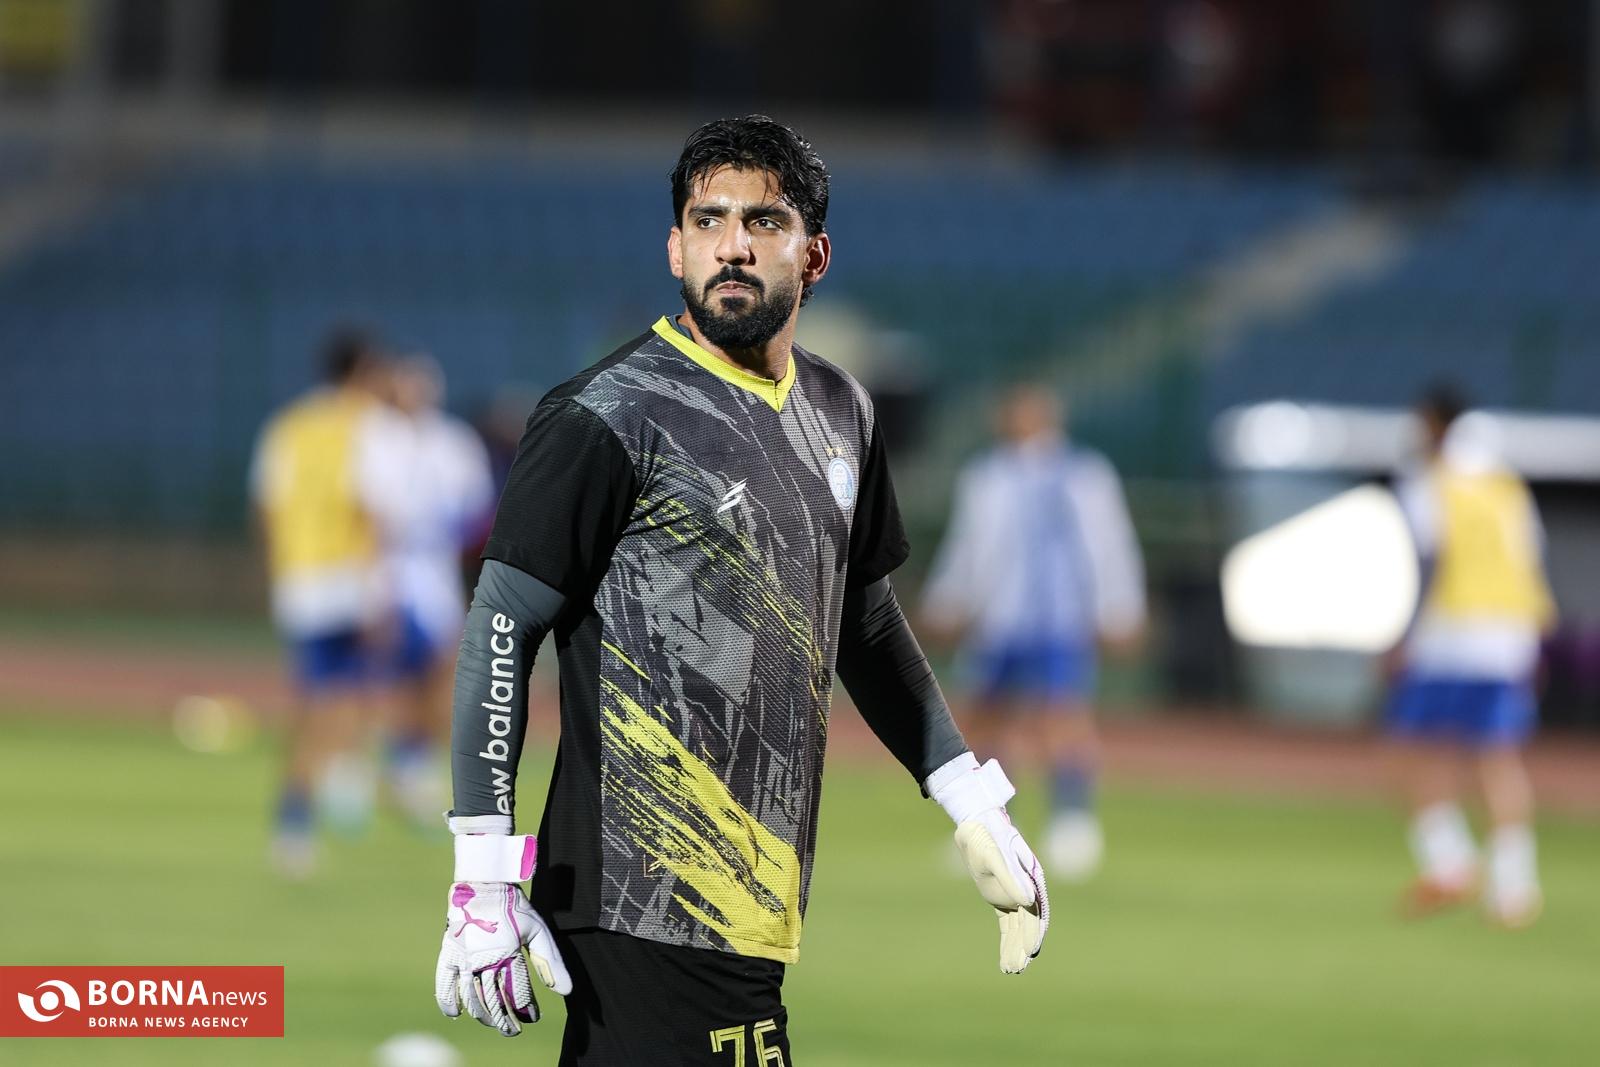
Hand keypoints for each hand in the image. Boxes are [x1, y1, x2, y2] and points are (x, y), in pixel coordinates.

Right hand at [434, 879, 570, 1035]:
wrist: (484, 884)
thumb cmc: (515, 907)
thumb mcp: (538, 931)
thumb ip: (550, 962)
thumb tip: (566, 991)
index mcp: (508, 953)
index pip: (518, 992)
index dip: (526, 1009)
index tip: (531, 1019)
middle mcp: (484, 959)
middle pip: (493, 1000)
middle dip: (504, 1019)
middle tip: (512, 1030)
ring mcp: (464, 958)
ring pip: (471, 997)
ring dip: (482, 1014)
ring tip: (491, 1023)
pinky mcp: (449, 953)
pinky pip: (445, 984)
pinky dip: (448, 1002)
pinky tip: (457, 1014)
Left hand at [953, 808, 1048, 972]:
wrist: (977, 824)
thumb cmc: (987, 835)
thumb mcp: (995, 854)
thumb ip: (1010, 877)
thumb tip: (1027, 901)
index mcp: (1031, 877)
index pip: (1036, 910)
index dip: (1034, 931)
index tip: (1030, 950)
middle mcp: (1028, 888)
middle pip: (1029, 923)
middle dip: (1023, 947)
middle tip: (1016, 968)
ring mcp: (1016, 894)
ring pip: (1019, 927)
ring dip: (1016, 948)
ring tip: (1012, 970)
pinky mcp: (1003, 898)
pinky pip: (1009, 924)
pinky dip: (1009, 940)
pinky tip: (1007, 956)